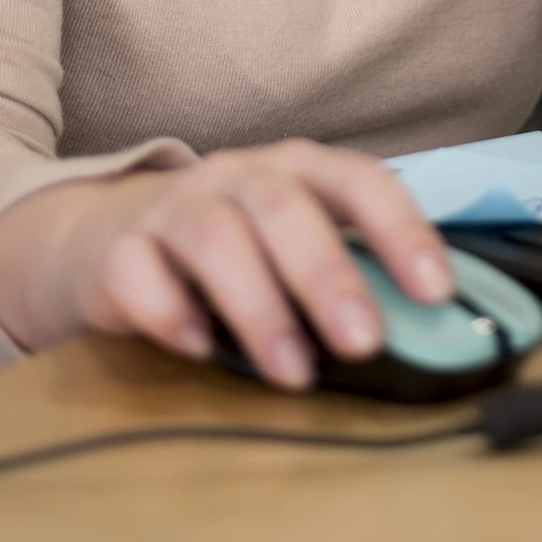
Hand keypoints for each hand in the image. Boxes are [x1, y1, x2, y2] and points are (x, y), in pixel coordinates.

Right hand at [0, 137, 451, 388]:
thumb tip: (421, 328)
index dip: (400, 230)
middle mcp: (236, 175)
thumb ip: (347, 266)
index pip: (358, 180)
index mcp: (295, 168)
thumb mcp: (291, 240)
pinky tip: (199, 348)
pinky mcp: (116, 251)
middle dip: (327, 274)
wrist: (106, 234)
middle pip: (284, 207)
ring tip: (293, 372)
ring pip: (215, 237)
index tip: (435, 290)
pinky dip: (170, 309)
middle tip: (363, 341)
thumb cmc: (231, 244)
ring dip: (259, 306)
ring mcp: (173, 207)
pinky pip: (137, 271)